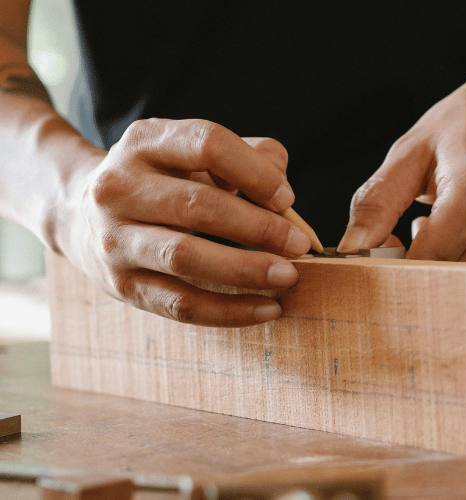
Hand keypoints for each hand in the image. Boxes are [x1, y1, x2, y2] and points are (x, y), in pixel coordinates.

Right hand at [56, 118, 310, 326]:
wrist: (83, 215)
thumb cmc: (165, 181)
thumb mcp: (195, 153)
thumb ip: (249, 157)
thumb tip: (283, 194)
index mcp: (145, 143)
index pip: (206, 144)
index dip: (254, 172)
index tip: (286, 198)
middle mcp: (120, 187)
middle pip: (198, 205)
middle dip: (258, 227)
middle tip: (299, 245)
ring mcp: (115, 239)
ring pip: (186, 257)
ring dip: (245, 270)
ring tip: (287, 276)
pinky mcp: (121, 285)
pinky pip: (180, 304)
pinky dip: (229, 311)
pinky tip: (268, 308)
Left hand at [337, 48, 465, 263]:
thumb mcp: (415, 149)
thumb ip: (378, 202)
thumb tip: (349, 249)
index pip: (425, 261)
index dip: (399, 264)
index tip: (389, 249)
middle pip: (450, 276)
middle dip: (427, 262)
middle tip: (422, 224)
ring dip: (457, 260)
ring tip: (458, 216)